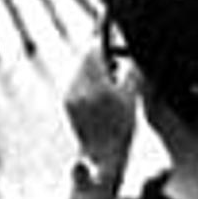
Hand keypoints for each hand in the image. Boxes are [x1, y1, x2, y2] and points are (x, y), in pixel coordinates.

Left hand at [64, 43, 136, 170]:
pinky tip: (98, 92)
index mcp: (95, 85)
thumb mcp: (131, 99)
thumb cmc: (121, 129)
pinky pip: (74, 82)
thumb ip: (130, 73)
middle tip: (112, 62)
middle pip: (83, 59)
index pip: (93, 51)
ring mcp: (69, 95)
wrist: (102, 155)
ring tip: (108, 80)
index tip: (111, 43)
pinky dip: (85, 81)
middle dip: (97, 57)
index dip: (103, 44)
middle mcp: (78, 88)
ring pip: (78, 70)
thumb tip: (130, 57)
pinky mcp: (66, 103)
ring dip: (92, 69)